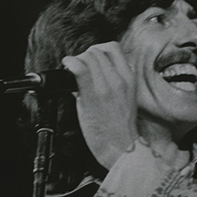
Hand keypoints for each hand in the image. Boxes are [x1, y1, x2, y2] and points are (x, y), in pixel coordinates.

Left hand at [62, 42, 139, 170]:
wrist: (123, 148)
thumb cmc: (121, 129)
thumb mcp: (126, 100)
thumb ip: (113, 83)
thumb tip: (91, 73)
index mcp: (129, 79)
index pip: (113, 48)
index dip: (97, 50)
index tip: (90, 60)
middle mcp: (119, 79)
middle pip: (96, 51)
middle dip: (84, 57)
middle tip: (78, 70)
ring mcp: (106, 87)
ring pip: (88, 57)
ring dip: (76, 61)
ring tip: (72, 74)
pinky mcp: (93, 96)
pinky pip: (79, 69)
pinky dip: (70, 64)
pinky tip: (67, 68)